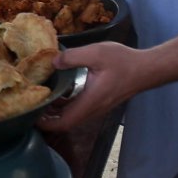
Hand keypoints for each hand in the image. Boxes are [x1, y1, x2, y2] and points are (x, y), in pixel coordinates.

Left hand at [36, 42, 150, 133]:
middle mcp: (93, 109)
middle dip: (47, 118)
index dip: (46, 124)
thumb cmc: (124, 62)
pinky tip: (58, 93)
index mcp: (90, 101)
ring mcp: (97, 107)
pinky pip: (78, 109)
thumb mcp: (96, 53)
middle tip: (30, 106)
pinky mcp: (100, 102)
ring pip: (72, 116)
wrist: (147, 69)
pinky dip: (65, 105)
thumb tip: (52, 62)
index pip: (64, 122)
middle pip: (66, 122)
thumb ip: (73, 57)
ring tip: (40, 98)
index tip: (31, 116)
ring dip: (55, 112)